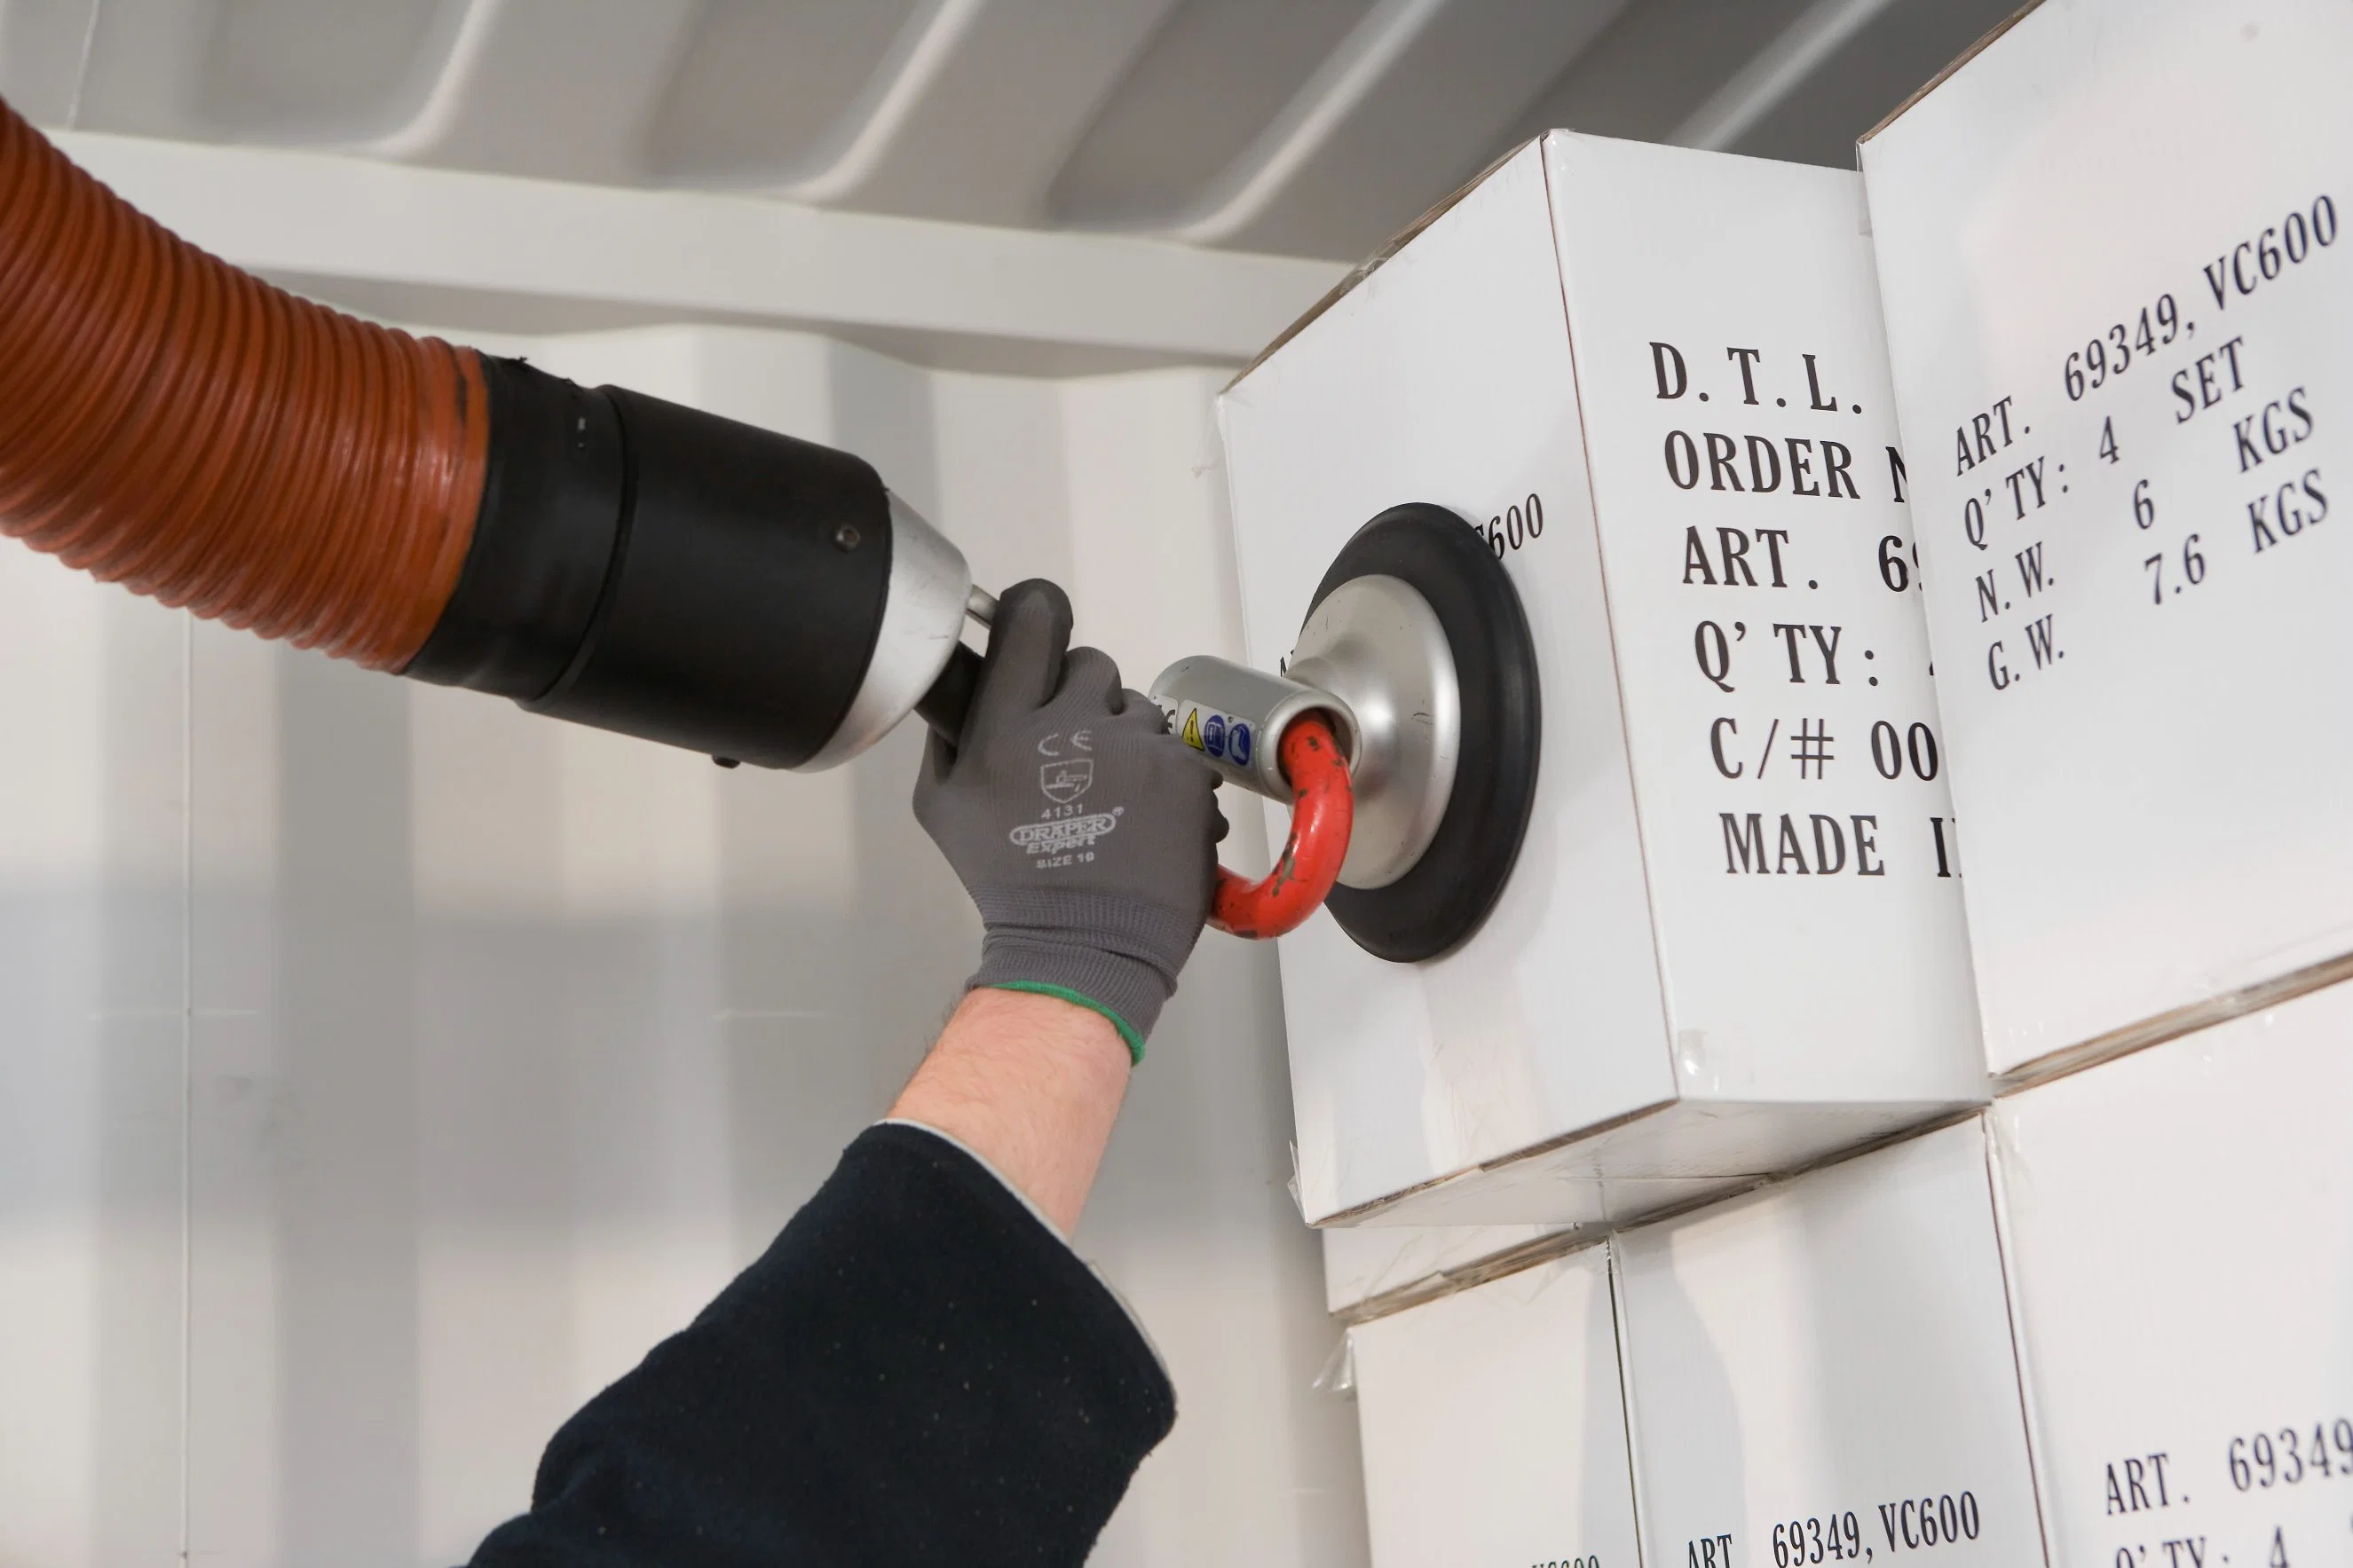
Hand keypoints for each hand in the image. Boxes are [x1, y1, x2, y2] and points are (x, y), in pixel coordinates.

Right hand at [914, 580, 1220, 1059]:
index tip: (1040, 625)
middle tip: (1079, 750)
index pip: (1033, 623)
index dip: (1038, 615)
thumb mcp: (944, 809)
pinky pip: (1176, 754)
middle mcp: (1072, 728)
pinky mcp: (1185, 775)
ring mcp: (1136, 750)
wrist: (1086, 944)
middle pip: (1093, 664)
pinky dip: (1166, 782)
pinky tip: (1145, 821)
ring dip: (1130, 745)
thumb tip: (965, 691)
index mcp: (1006, 729)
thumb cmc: (1015, 883)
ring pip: (1140, 712)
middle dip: (1088, 697)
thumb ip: (949, 739)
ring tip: (1115, 801)